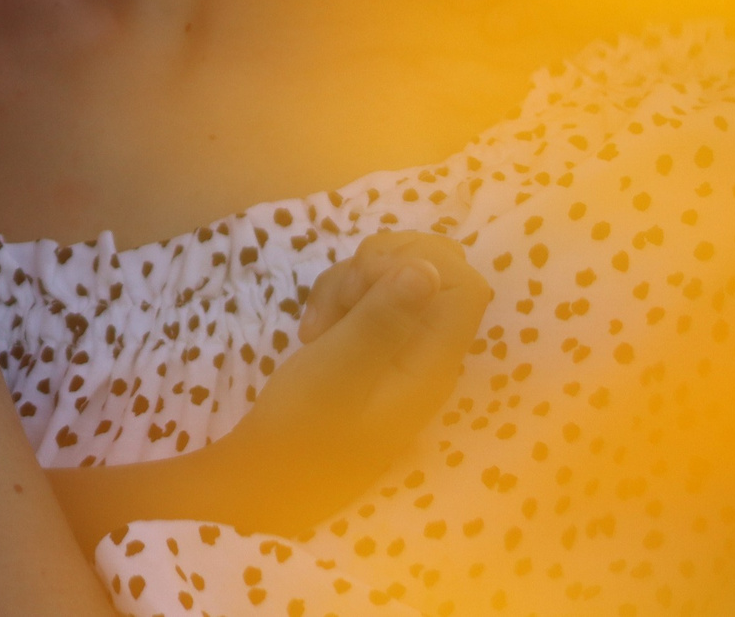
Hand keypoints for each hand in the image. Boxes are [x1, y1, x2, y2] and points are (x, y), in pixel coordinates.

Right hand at [199, 232, 491, 535]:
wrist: (271, 472)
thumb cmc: (303, 427)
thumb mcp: (337, 369)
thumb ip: (383, 319)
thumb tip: (427, 267)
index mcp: (433, 362)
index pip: (463, 285)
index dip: (418, 261)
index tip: (366, 280)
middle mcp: (427, 352)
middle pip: (433, 269)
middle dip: (380, 264)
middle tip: (341, 298)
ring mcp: (401, 348)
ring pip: (393, 275)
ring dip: (350, 281)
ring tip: (318, 324)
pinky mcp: (374, 346)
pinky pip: (368, 295)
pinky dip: (337, 296)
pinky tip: (313, 329)